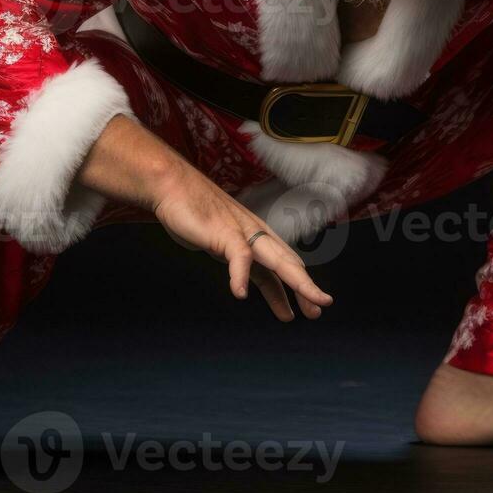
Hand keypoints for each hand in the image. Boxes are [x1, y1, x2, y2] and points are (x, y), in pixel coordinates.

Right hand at [151, 161, 334, 321]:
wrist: (172, 183)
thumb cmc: (194, 210)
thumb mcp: (220, 241)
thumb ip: (234, 257)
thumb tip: (244, 278)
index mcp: (255, 236)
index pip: (283, 264)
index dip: (299, 286)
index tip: (311, 306)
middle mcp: (255, 234)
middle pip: (287, 263)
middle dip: (305, 287)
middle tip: (319, 308)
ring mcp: (241, 232)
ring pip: (276, 259)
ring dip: (294, 282)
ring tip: (303, 305)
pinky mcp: (223, 232)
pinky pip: (238, 256)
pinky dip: (240, 276)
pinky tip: (240, 294)